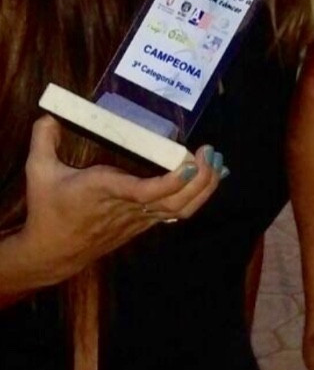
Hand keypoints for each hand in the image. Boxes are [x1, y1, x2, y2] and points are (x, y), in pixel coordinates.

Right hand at [15, 116, 222, 286]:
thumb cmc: (48, 209)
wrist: (52, 253)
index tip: (191, 161)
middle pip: (174, 200)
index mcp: (104, 190)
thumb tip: (48, 116)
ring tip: (218, 163)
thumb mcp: (38, 172)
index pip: (144, 191)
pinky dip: (198, 196)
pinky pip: (177, 213)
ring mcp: (139, 218)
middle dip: (199, 179)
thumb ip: (43, 140)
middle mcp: (127, 206)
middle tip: (211, 152)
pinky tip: (211, 178)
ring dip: (204, 188)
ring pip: (180, 209)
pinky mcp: (143, 223)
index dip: (172, 180)